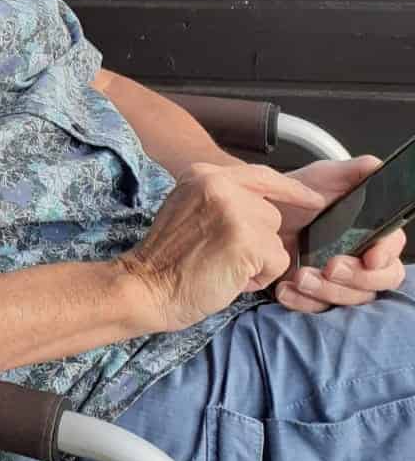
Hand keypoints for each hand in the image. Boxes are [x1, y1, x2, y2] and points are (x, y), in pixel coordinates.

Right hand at [119, 160, 322, 331]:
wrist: (145, 286)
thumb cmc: (166, 259)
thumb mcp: (188, 208)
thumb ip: (222, 199)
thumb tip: (264, 207)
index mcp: (203, 173)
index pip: (261, 174)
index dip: (290, 191)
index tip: (314, 200)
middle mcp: (219, 183)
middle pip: (270, 213)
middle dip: (257, 240)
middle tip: (222, 255)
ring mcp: (234, 210)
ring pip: (276, 239)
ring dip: (258, 260)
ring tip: (224, 266)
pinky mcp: (246, 239)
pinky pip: (278, 262)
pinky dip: (259, 278)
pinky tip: (231, 278)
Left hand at [269, 155, 406, 312]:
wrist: (257, 214)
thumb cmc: (295, 196)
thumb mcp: (321, 178)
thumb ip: (352, 173)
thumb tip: (376, 166)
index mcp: (368, 233)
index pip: (392, 251)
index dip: (385, 256)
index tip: (370, 258)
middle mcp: (358, 260)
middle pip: (377, 282)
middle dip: (356, 278)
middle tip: (331, 266)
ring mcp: (337, 281)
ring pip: (349, 299)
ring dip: (327, 292)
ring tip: (300, 276)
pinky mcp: (313, 295)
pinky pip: (317, 309)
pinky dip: (303, 302)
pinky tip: (286, 288)